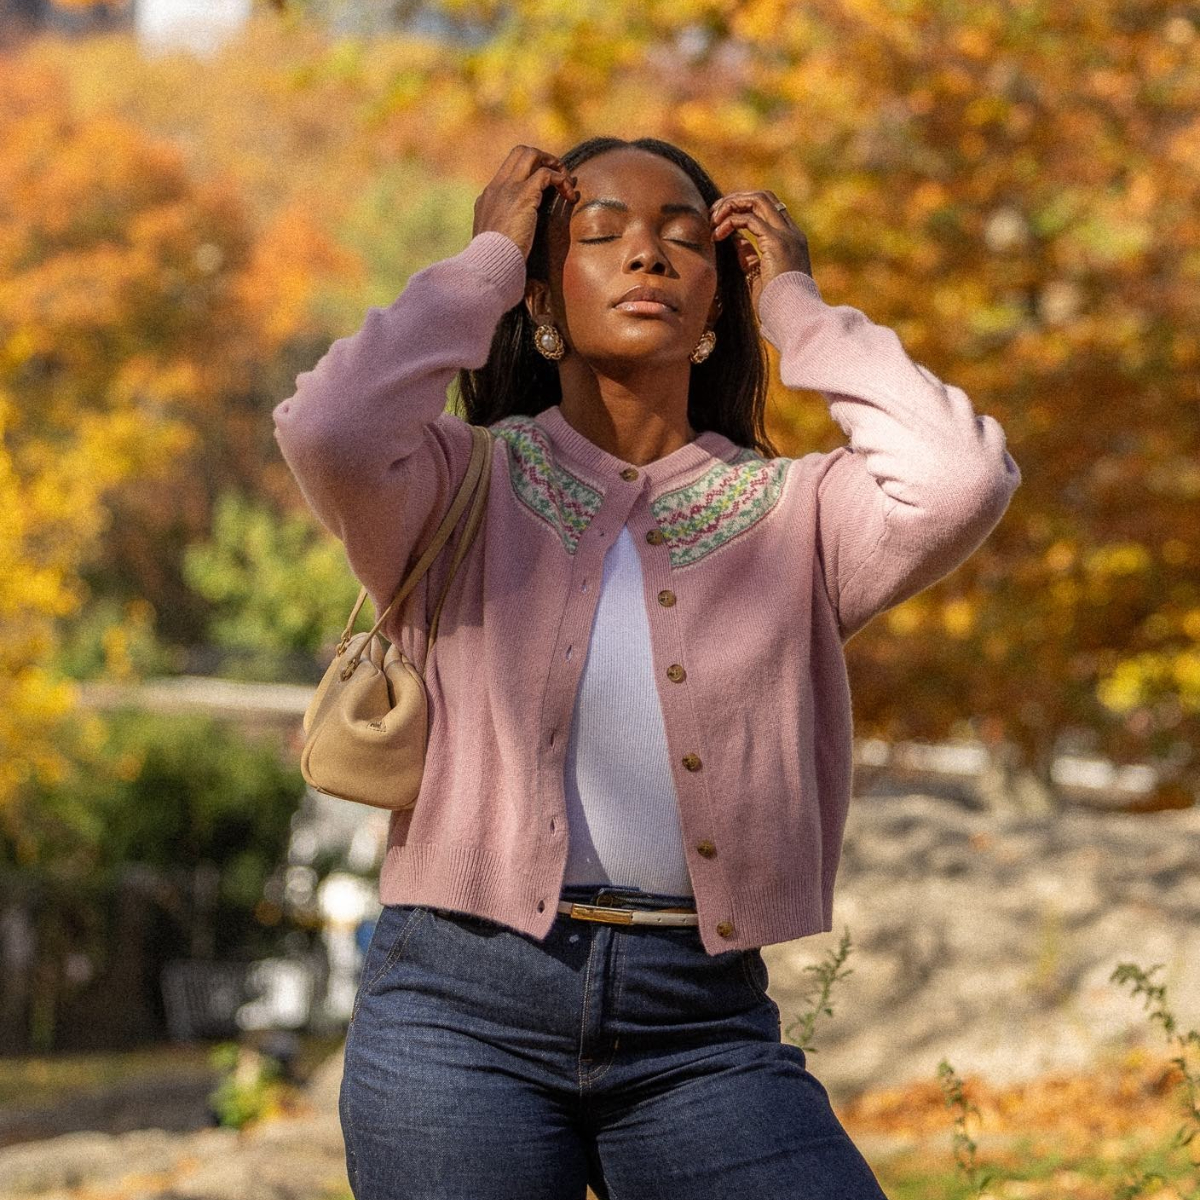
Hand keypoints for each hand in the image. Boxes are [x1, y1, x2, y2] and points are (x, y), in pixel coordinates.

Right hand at [473, 144, 578, 258]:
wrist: (490, 262)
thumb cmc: (494, 260)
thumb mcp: (494, 239)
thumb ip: (502, 229)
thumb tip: (516, 234)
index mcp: (488, 197)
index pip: (509, 169)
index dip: (530, 171)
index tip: (545, 188)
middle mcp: (497, 187)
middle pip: (520, 153)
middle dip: (543, 159)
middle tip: (558, 177)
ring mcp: (509, 188)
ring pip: (531, 155)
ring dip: (554, 164)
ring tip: (567, 183)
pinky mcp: (524, 195)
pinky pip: (547, 174)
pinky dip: (561, 180)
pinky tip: (569, 196)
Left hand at [709, 190, 811, 309]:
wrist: (793, 318)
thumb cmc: (776, 305)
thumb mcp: (758, 275)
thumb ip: (748, 255)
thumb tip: (734, 239)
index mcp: (791, 240)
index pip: (769, 208)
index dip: (744, 207)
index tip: (721, 219)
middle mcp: (792, 233)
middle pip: (763, 196)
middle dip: (735, 199)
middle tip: (714, 213)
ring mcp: (786, 235)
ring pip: (757, 200)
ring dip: (731, 205)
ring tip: (712, 221)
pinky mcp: (776, 242)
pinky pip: (749, 219)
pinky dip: (729, 222)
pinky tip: (717, 235)